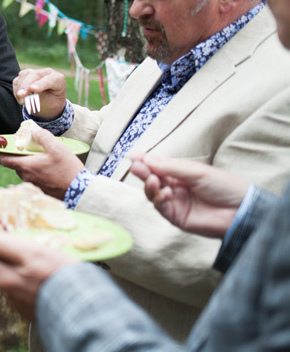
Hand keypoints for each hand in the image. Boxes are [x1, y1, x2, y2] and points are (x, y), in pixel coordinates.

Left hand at [0, 126, 83, 198]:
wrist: (80, 191)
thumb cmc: (68, 170)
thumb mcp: (56, 148)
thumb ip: (43, 137)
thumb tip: (33, 130)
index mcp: (27, 166)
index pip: (5, 160)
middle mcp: (27, 177)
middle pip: (16, 165)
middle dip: (18, 157)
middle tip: (25, 149)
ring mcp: (33, 185)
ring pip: (25, 172)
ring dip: (28, 164)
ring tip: (41, 158)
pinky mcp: (41, 190)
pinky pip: (34, 178)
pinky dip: (36, 172)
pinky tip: (48, 169)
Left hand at [0, 229, 76, 320]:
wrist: (82, 307)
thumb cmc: (58, 275)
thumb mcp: (32, 252)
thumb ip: (5, 246)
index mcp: (5, 278)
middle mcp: (9, 293)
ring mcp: (20, 303)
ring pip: (10, 279)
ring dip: (12, 267)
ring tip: (25, 256)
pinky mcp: (33, 309)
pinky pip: (23, 290)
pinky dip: (25, 279)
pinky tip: (38, 274)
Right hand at [13, 68, 66, 119]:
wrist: (48, 104)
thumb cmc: (51, 103)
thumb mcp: (50, 103)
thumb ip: (41, 96)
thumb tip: (29, 90)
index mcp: (58, 79)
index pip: (49, 80)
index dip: (40, 84)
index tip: (32, 89)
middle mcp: (47, 73)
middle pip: (34, 75)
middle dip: (26, 85)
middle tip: (20, 95)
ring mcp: (35, 72)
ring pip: (24, 75)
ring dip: (20, 89)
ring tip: (22, 102)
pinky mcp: (25, 76)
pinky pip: (17, 80)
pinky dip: (16, 90)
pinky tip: (21, 99)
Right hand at [129, 154, 248, 237]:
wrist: (241, 211)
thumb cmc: (224, 187)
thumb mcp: (196, 172)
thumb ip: (170, 167)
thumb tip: (145, 159)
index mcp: (180, 173)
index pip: (157, 165)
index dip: (145, 161)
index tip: (134, 157)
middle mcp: (174, 187)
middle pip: (151, 178)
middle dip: (143, 172)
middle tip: (136, 167)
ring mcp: (174, 202)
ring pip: (152, 193)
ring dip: (149, 186)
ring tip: (154, 180)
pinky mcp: (175, 217)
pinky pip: (160, 207)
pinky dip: (159, 199)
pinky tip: (166, 193)